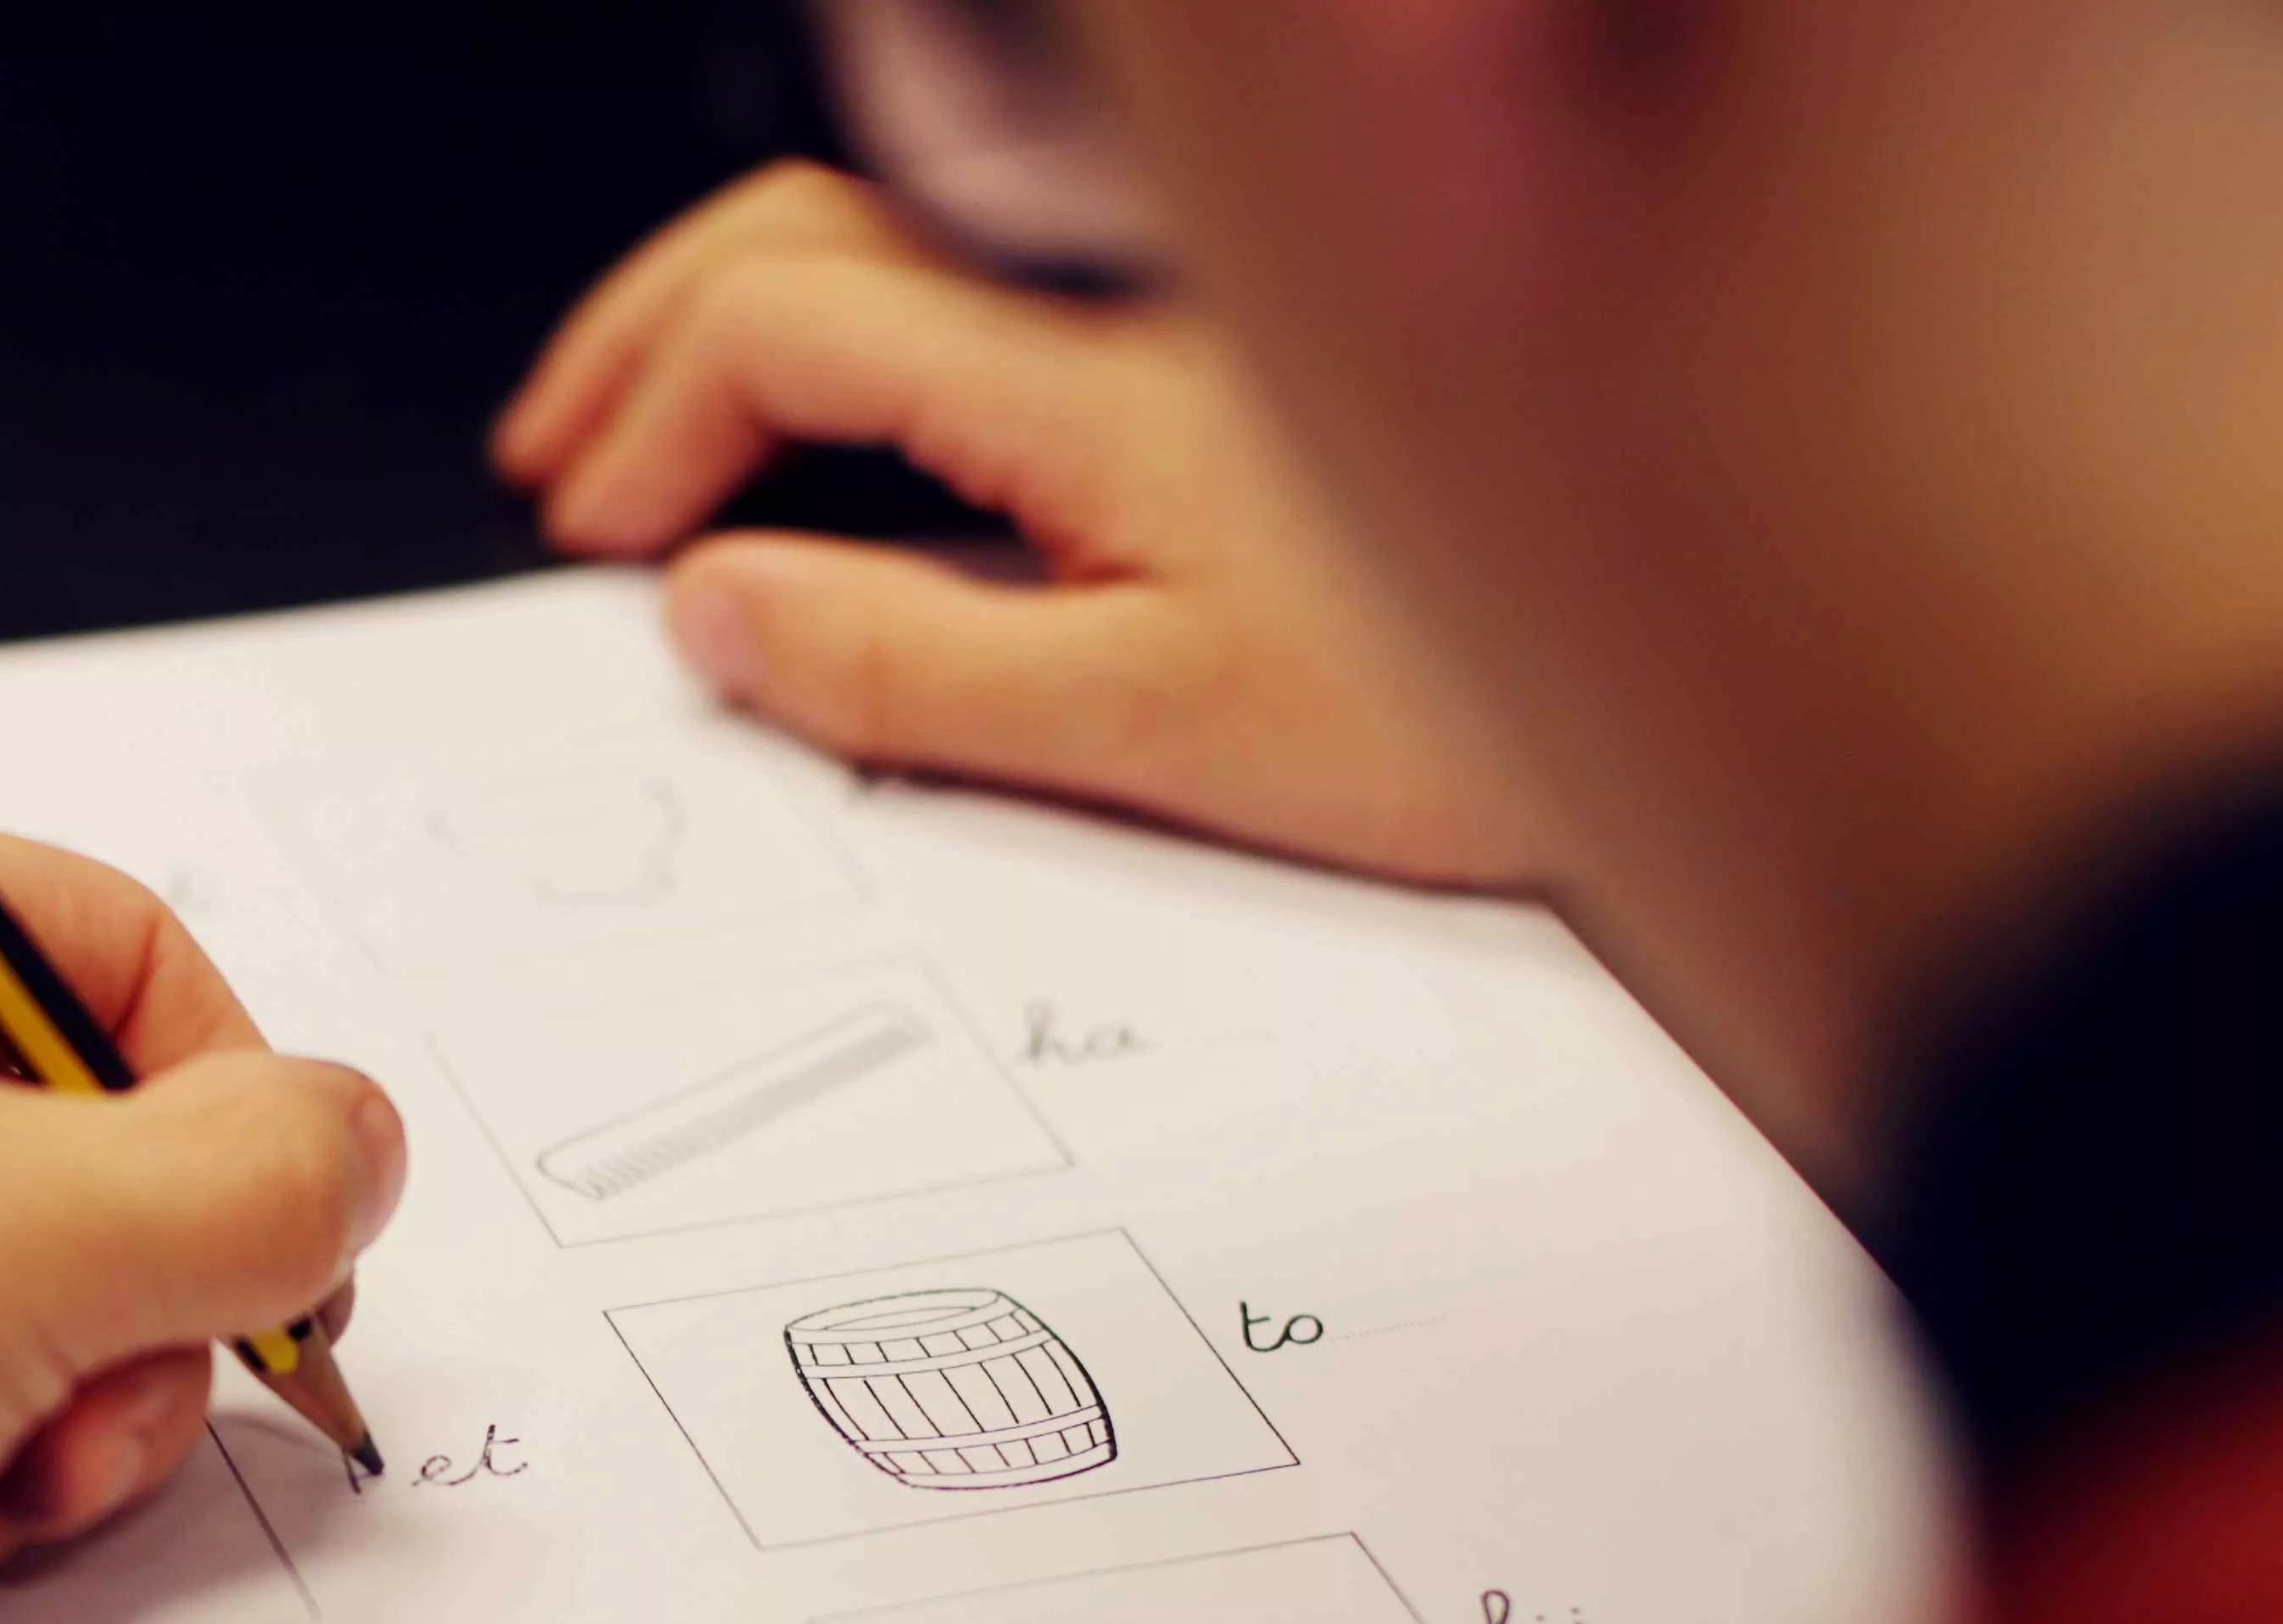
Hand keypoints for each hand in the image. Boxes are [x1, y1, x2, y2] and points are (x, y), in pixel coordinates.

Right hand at [493, 163, 1538, 888]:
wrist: (1713, 662)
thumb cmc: (1470, 713)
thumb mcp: (1152, 735)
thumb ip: (911, 668)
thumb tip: (721, 614)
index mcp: (1083, 372)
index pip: (782, 311)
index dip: (651, 414)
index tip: (601, 539)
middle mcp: (1117, 299)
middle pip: (808, 230)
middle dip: (651, 337)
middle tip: (570, 467)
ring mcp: (1166, 311)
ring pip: (893, 239)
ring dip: (743, 324)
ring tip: (662, 448)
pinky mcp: (1217, 352)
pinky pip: (984, 296)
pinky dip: (861, 343)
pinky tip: (843, 439)